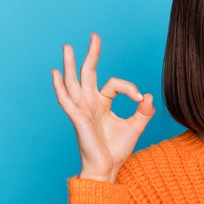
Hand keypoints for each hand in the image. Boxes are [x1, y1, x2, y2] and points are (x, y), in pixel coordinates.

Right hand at [51, 33, 154, 182]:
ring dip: (70, 65)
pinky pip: (66, 100)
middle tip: (95, 36)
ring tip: (68, 47)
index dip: (130, 88)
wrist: (108, 168)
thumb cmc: (117, 149)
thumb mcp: (136, 126)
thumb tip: (148, 96)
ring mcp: (82, 109)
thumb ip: (144, 111)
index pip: (114, 84)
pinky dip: (60, 87)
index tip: (141, 99)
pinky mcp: (77, 118)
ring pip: (74, 82)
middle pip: (88, 73)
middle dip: (91, 54)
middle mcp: (90, 103)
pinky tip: (56, 74)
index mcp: (102, 103)